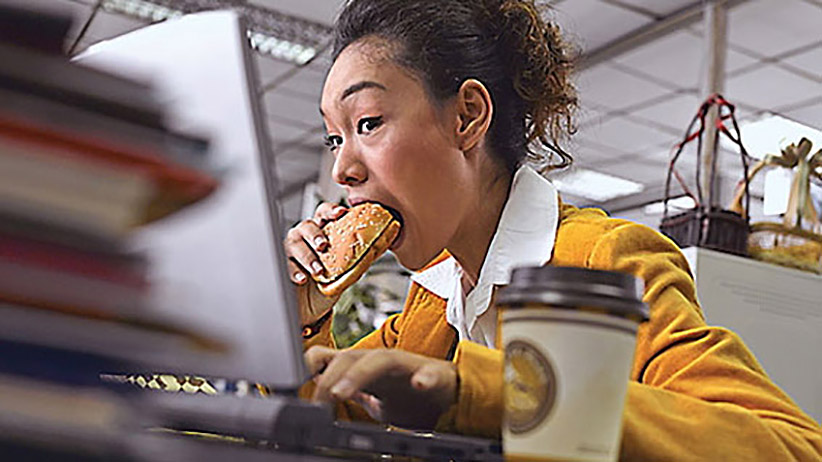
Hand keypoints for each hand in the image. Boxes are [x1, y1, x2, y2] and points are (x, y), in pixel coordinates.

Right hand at [283, 202, 347, 324]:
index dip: (331, 210)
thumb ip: (359, 259)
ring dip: (307, 257)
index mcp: (322, 231)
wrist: (312, 306)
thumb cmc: (329, 282)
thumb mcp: (347, 271)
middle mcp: (305, 236)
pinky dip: (294, 271)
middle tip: (324, 246)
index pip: (324, 213)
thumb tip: (377, 248)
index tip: (341, 213)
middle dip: (315, 234)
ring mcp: (292, 250)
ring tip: (318, 270)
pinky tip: (302, 278)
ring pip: (294, 243)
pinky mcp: (282, 265)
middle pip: (307, 225)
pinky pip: (284, 264)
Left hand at [305, 346, 457, 429]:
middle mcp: (382, 362)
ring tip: (340, 393)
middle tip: (316, 406)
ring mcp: (408, 367)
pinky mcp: (435, 377)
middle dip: (328, 379)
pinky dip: (424, 378)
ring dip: (358, 376)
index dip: (308, 365)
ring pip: (381, 361)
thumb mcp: (369, 395)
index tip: (291, 385)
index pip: (332, 356)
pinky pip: (431, 375)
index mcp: (364, 367)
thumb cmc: (409, 395)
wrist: (452, 396)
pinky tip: (419, 384)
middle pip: (349, 358)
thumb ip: (344, 387)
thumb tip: (313, 391)